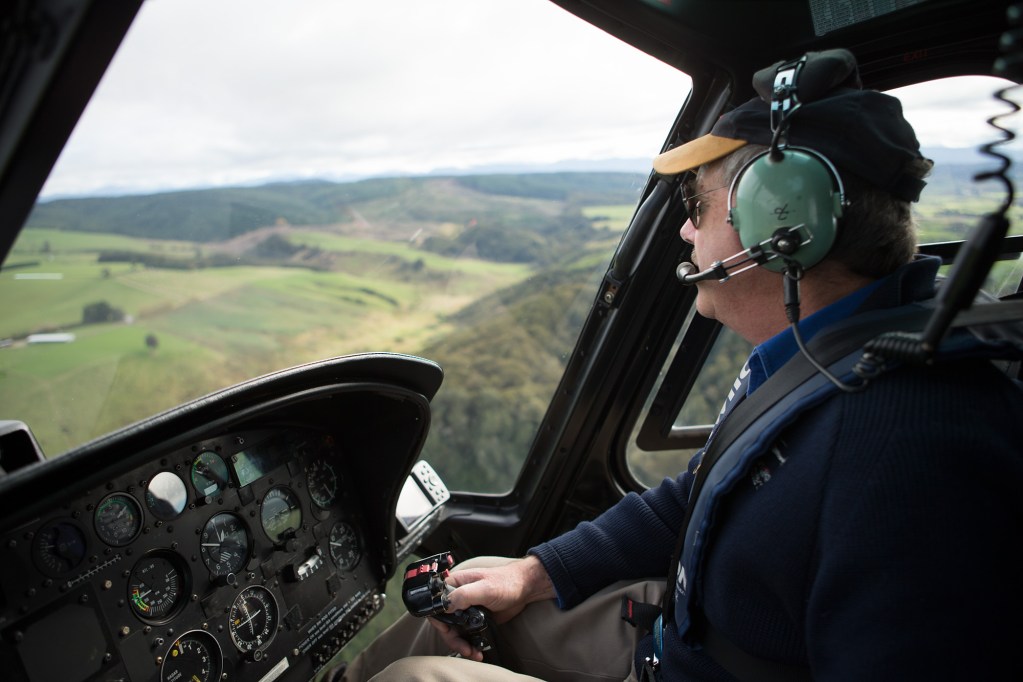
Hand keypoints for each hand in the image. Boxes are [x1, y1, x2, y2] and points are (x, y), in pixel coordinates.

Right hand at [426, 555, 554, 659]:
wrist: (524, 588)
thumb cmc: (506, 581)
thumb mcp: (485, 587)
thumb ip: (464, 595)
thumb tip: (446, 606)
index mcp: (454, 585)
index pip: (436, 604)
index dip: (439, 621)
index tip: (448, 632)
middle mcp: (457, 597)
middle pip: (445, 622)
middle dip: (453, 638)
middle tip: (464, 648)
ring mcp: (466, 609)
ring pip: (455, 631)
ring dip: (462, 644)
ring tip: (473, 653)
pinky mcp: (476, 618)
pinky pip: (467, 634)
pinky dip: (470, 644)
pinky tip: (477, 651)